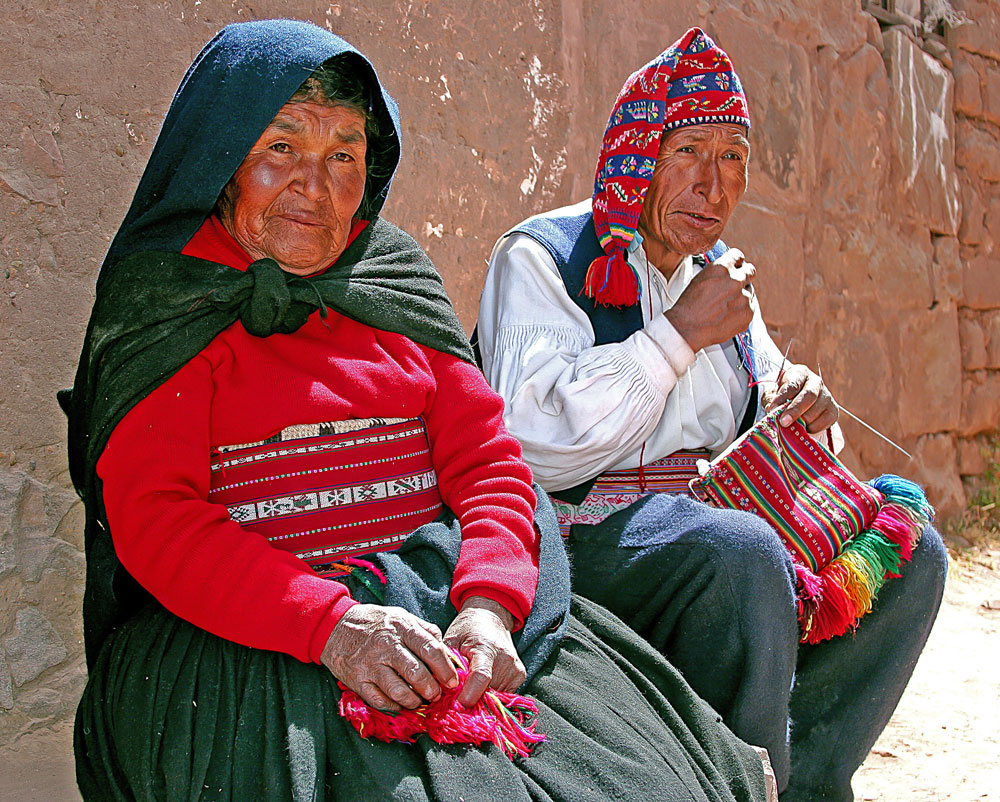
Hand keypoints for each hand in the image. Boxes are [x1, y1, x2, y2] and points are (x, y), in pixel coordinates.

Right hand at [321, 604, 458, 711]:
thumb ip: (424, 631)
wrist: (336, 626)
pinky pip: (380, 700)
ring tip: (419, 701)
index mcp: (402, 628)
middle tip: (436, 694)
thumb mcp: (401, 616)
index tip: (452, 681)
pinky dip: (394, 706)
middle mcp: (387, 646)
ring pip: (399, 691)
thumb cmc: (376, 623)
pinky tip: (400, 704)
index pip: (430, 650)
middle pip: (416, 674)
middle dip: (431, 689)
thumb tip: (446, 650)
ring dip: (414, 701)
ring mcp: (371, 664)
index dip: (445, 669)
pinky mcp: (358, 680)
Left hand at [444, 596, 524, 707]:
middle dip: (470, 699)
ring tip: (469, 686)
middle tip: (456, 697)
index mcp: (486, 647)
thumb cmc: (467, 629)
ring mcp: (515, 668)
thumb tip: (440, 689)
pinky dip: (489, 694)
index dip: (468, 695)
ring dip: (480, 697)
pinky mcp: (520, 675)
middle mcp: (506, 659)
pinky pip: (502, 695)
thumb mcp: (451, 640)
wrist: (491, 617)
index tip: (456, 706)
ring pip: (495, 697)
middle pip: (487, 691)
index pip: (481, 676)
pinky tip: (481, 684)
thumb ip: (447, 664)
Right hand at [664, 248, 755, 352]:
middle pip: (750, 271)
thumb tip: (728, 270)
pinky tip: (728, 315)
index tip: (736, 266)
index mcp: (721, 268)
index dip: (737, 262)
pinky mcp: (748, 313)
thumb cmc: (689, 305)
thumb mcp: (700, 279)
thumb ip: (718, 272)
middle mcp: (735, 280)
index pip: (738, 256)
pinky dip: (741, 311)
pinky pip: (750, 308)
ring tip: (725, 305)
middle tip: (737, 284)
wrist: (687, 328)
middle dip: (745, 276)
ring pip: (750, 292)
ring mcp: (743, 297)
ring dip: (741, 296)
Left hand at [761, 363, 838, 433]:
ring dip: (801, 422)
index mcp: (800, 374)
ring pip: (815, 412)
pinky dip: (810, 429)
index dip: (782, 398)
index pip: (792, 384)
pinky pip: (822, 424)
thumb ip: (771, 400)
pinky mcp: (833, 411)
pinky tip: (803, 427)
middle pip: (809, 395)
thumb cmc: (784, 396)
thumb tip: (772, 410)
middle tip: (783, 422)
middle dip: (795, 410)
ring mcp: (827, 397)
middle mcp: (816, 382)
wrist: (800, 400)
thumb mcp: (774, 394)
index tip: (772, 410)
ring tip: (791, 425)